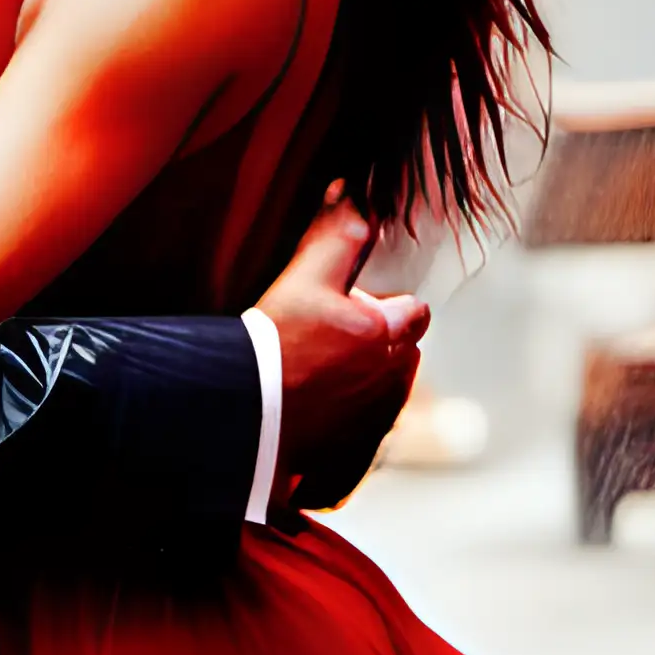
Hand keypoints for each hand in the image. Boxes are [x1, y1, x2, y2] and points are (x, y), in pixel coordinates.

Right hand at [254, 195, 427, 511]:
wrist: (240, 418)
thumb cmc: (271, 348)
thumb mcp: (303, 278)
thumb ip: (338, 234)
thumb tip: (355, 193)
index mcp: (388, 336)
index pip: (413, 311)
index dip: (384, 307)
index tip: (350, 310)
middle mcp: (391, 384)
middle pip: (400, 354)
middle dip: (375, 346)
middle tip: (323, 343)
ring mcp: (373, 426)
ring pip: (384, 395)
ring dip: (361, 386)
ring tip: (312, 382)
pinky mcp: (353, 460)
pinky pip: (363, 439)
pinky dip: (344, 428)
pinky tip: (310, 419)